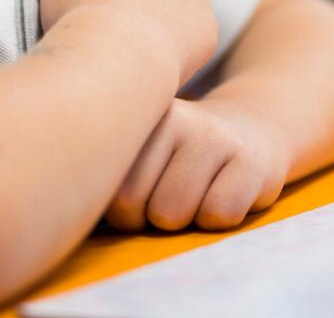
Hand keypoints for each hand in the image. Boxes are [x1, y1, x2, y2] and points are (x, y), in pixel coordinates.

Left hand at [104, 96, 288, 231]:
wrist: (250, 130)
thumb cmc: (183, 156)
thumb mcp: (143, 149)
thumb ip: (111, 171)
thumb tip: (84, 207)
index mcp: (137, 114)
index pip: (106, 187)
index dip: (124, 211)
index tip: (142, 195)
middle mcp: (172, 118)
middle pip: (133, 204)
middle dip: (150, 218)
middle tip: (172, 195)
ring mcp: (213, 136)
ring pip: (172, 213)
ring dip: (185, 220)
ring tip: (198, 192)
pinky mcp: (250, 160)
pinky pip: (219, 214)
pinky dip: (219, 219)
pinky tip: (226, 191)